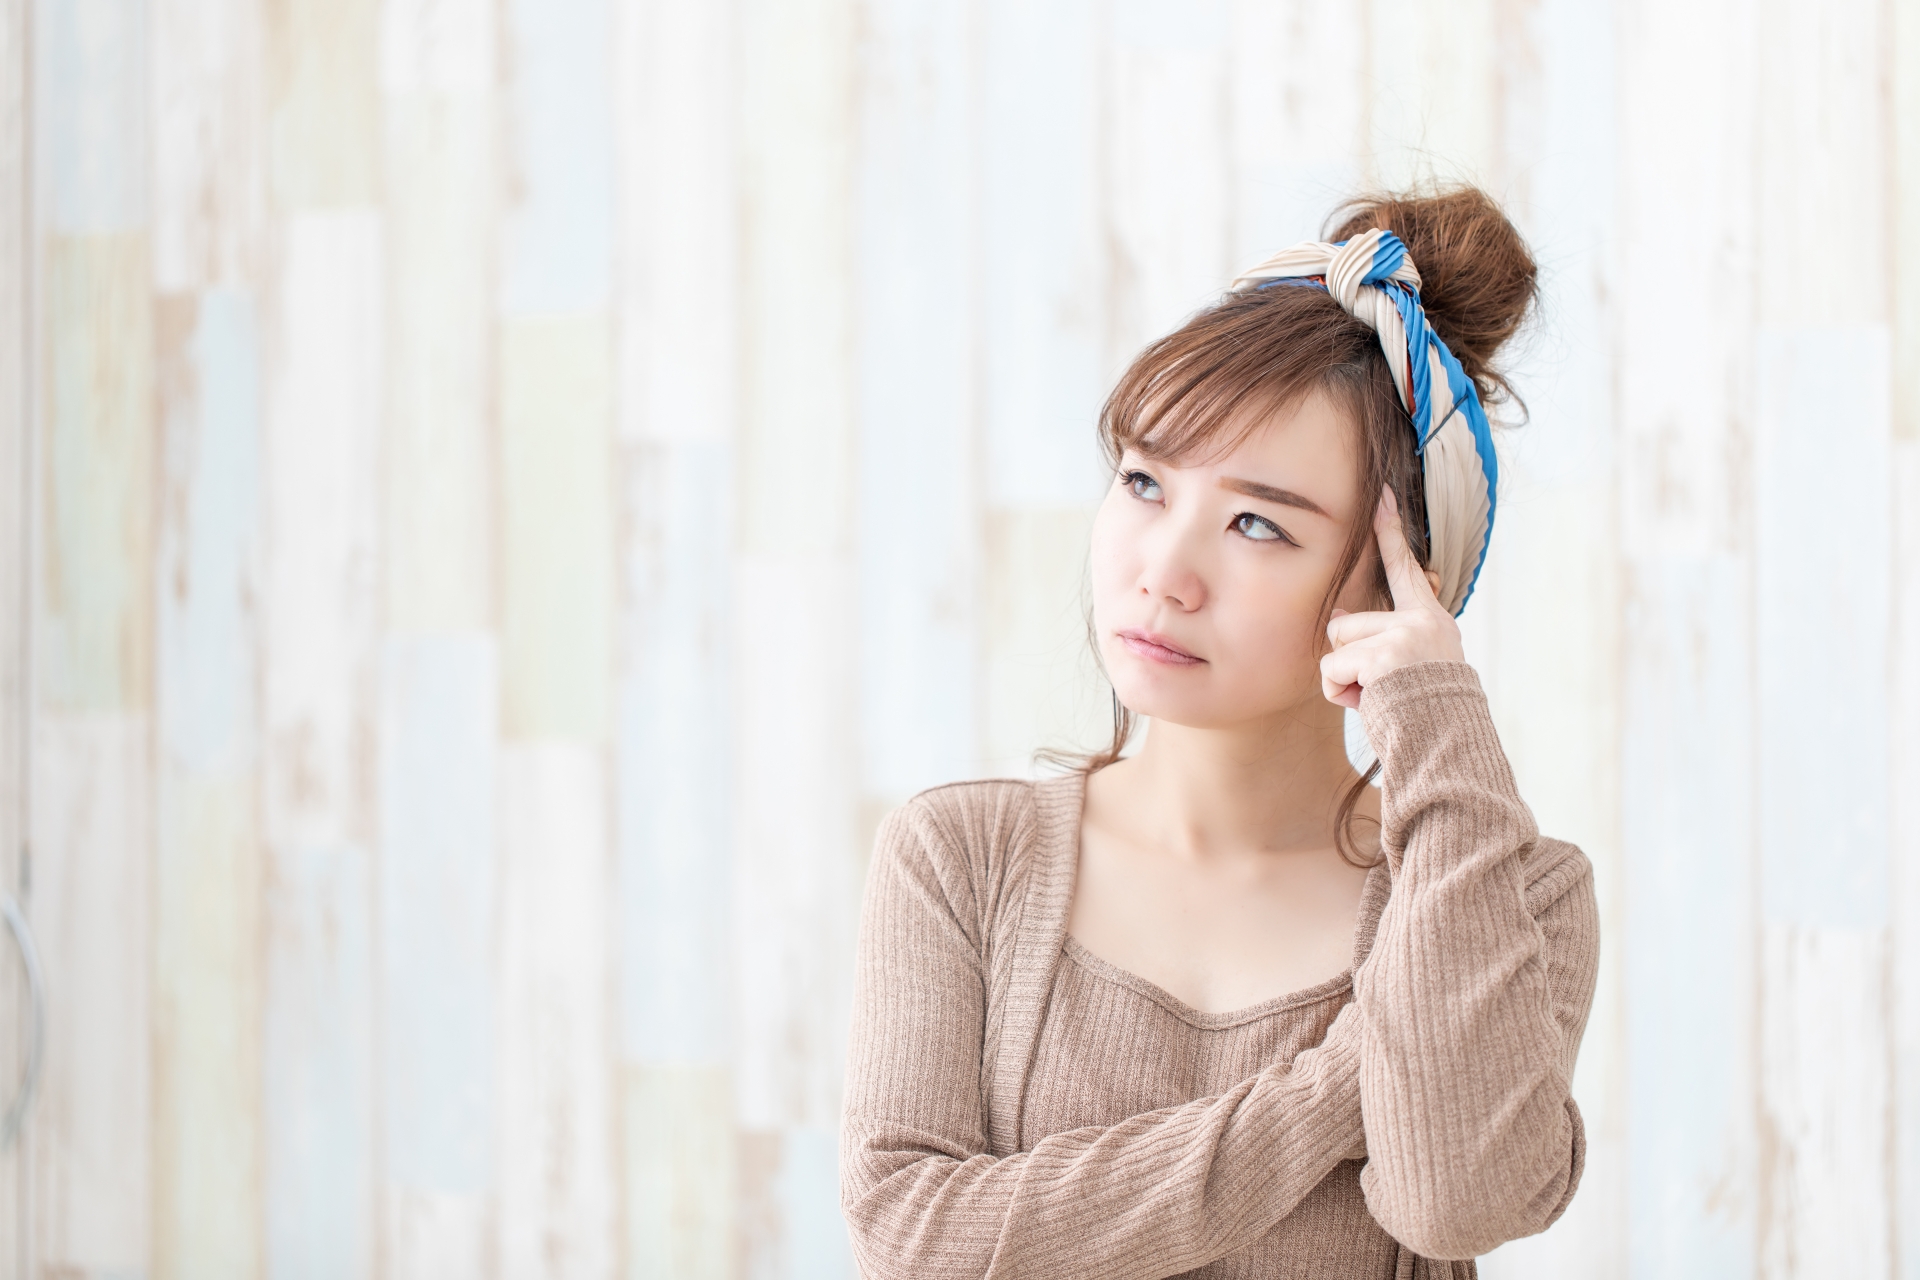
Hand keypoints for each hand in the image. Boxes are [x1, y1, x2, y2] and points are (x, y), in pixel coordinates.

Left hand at [1319, 486, 1465, 708]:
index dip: (1390, 532)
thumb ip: (1378, 639)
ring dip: (1346, 681)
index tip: (1381, 495)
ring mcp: (1405, 635)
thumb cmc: (1425, 718)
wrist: (1446, 748)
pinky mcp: (1385, 654)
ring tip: (1380, 700)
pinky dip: (1341, 695)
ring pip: (1336, 647)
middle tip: (1383, 691)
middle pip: (1346, 624)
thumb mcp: (1407, 671)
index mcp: (1431, 621)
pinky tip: (1373, 706)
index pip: (1405, 569)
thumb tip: (1336, 616)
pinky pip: (1332, 670)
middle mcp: (1422, 621)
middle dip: (1349, 662)